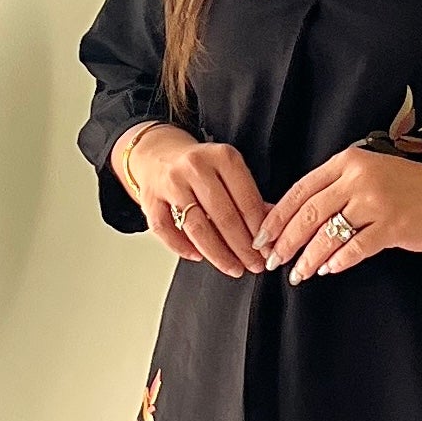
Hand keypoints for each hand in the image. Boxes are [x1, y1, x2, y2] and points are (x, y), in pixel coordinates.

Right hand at [122, 124, 268, 274]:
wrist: (158, 153)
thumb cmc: (199, 167)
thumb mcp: (228, 172)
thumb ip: (249, 198)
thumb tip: (271, 228)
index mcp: (221, 157)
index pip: (246, 199)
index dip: (259, 229)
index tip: (267, 248)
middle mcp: (195, 167)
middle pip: (224, 216)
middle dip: (242, 247)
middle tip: (254, 264)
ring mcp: (170, 183)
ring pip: (197, 226)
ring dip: (218, 253)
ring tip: (233, 267)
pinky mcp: (150, 199)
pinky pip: (166, 230)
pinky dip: (182, 247)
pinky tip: (198, 256)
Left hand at [254, 148, 421, 282]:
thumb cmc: (408, 187)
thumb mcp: (369, 174)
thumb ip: (335, 190)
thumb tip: (293, 219)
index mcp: (348, 162)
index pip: (300, 190)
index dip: (277, 216)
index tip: (262, 237)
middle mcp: (359, 178)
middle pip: (309, 213)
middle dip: (286, 241)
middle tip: (273, 261)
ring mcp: (376, 202)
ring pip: (328, 234)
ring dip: (309, 258)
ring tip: (298, 274)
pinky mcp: (393, 226)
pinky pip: (355, 248)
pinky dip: (338, 261)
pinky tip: (328, 270)